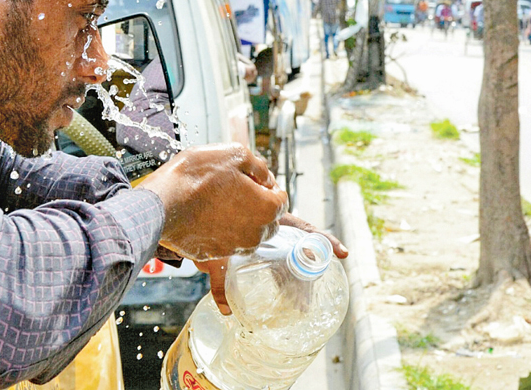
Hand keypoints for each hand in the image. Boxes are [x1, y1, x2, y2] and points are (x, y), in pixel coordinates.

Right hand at [139, 143, 286, 261]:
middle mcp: (255, 234)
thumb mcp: (233, 154)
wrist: (161, 203)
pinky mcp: (213, 254)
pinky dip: (220, 231)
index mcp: (267, 209)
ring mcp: (234, 247)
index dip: (268, 186)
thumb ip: (259, 166)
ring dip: (240, 220)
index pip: (282, 199)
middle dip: (258, 205)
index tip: (253, 180)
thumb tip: (266, 177)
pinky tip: (206, 215)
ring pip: (247, 233)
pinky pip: (224, 242)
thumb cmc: (196, 176)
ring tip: (219, 202)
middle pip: (267, 220)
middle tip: (236, 190)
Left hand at [196, 214, 347, 315]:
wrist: (187, 225)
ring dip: (297, 284)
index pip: (303, 230)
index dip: (324, 241)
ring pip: (289, 262)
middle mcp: (271, 232)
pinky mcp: (257, 253)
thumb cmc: (203, 229)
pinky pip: (277, 268)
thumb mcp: (214, 257)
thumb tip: (225, 309)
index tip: (342, 253)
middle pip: (299, 253)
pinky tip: (290, 300)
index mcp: (269, 221)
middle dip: (308, 277)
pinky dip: (284, 283)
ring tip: (300, 306)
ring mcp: (266, 243)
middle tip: (306, 302)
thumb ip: (219, 282)